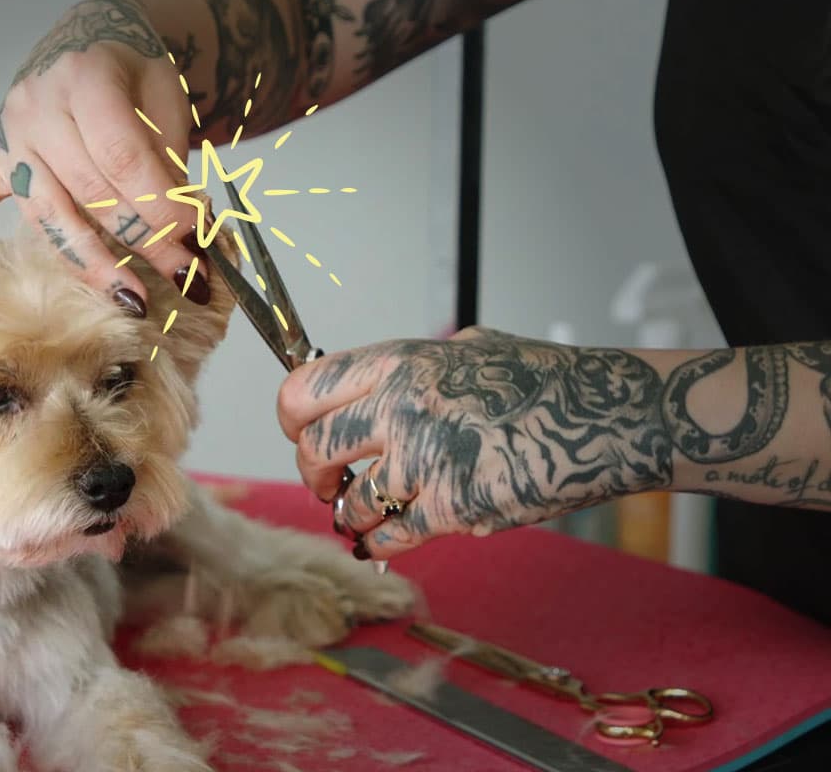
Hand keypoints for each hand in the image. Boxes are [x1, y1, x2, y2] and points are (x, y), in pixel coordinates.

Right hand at [0, 0, 209, 312]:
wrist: (89, 43)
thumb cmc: (130, 76)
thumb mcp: (165, 99)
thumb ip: (170, 160)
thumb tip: (186, 233)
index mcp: (84, 78)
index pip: (123, 159)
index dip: (161, 207)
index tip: (193, 243)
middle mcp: (37, 107)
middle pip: (89, 194)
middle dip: (141, 241)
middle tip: (182, 275)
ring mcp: (8, 137)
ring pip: (48, 215)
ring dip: (91, 263)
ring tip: (127, 299)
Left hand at [276, 328, 673, 559]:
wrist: (605, 418)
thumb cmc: (543, 381)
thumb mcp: (466, 349)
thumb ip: (408, 369)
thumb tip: (361, 388)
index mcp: (400, 362)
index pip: (304, 389)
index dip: (291, 418)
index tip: (298, 431)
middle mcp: (403, 406)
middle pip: (313, 447)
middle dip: (313, 472)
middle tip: (325, 481)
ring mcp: (426, 459)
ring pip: (350, 500)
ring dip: (350, 514)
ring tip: (361, 515)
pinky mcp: (454, 507)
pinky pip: (391, 537)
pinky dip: (379, 546)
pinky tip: (381, 544)